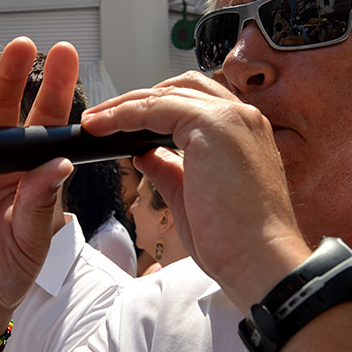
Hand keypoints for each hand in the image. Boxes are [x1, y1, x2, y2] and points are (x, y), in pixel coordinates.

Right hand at [0, 37, 76, 341]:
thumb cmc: (6, 271)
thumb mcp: (32, 239)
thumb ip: (41, 201)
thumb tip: (57, 162)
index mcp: (27, 169)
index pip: (44, 121)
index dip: (54, 88)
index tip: (65, 54)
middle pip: (3, 108)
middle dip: (12, 75)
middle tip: (23, 46)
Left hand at [80, 71, 309, 310]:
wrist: (259, 261)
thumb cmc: (234, 240)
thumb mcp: (189, 196)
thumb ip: (166, 168)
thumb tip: (142, 154)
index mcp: (241, 133)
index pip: (191, 103)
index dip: (152, 110)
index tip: (118, 126)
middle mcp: (240, 118)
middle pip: (179, 89)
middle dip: (137, 100)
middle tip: (101, 120)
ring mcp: (230, 117)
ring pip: (165, 94)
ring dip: (125, 105)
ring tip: (93, 122)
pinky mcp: (213, 124)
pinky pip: (156, 108)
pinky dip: (124, 114)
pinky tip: (101, 126)